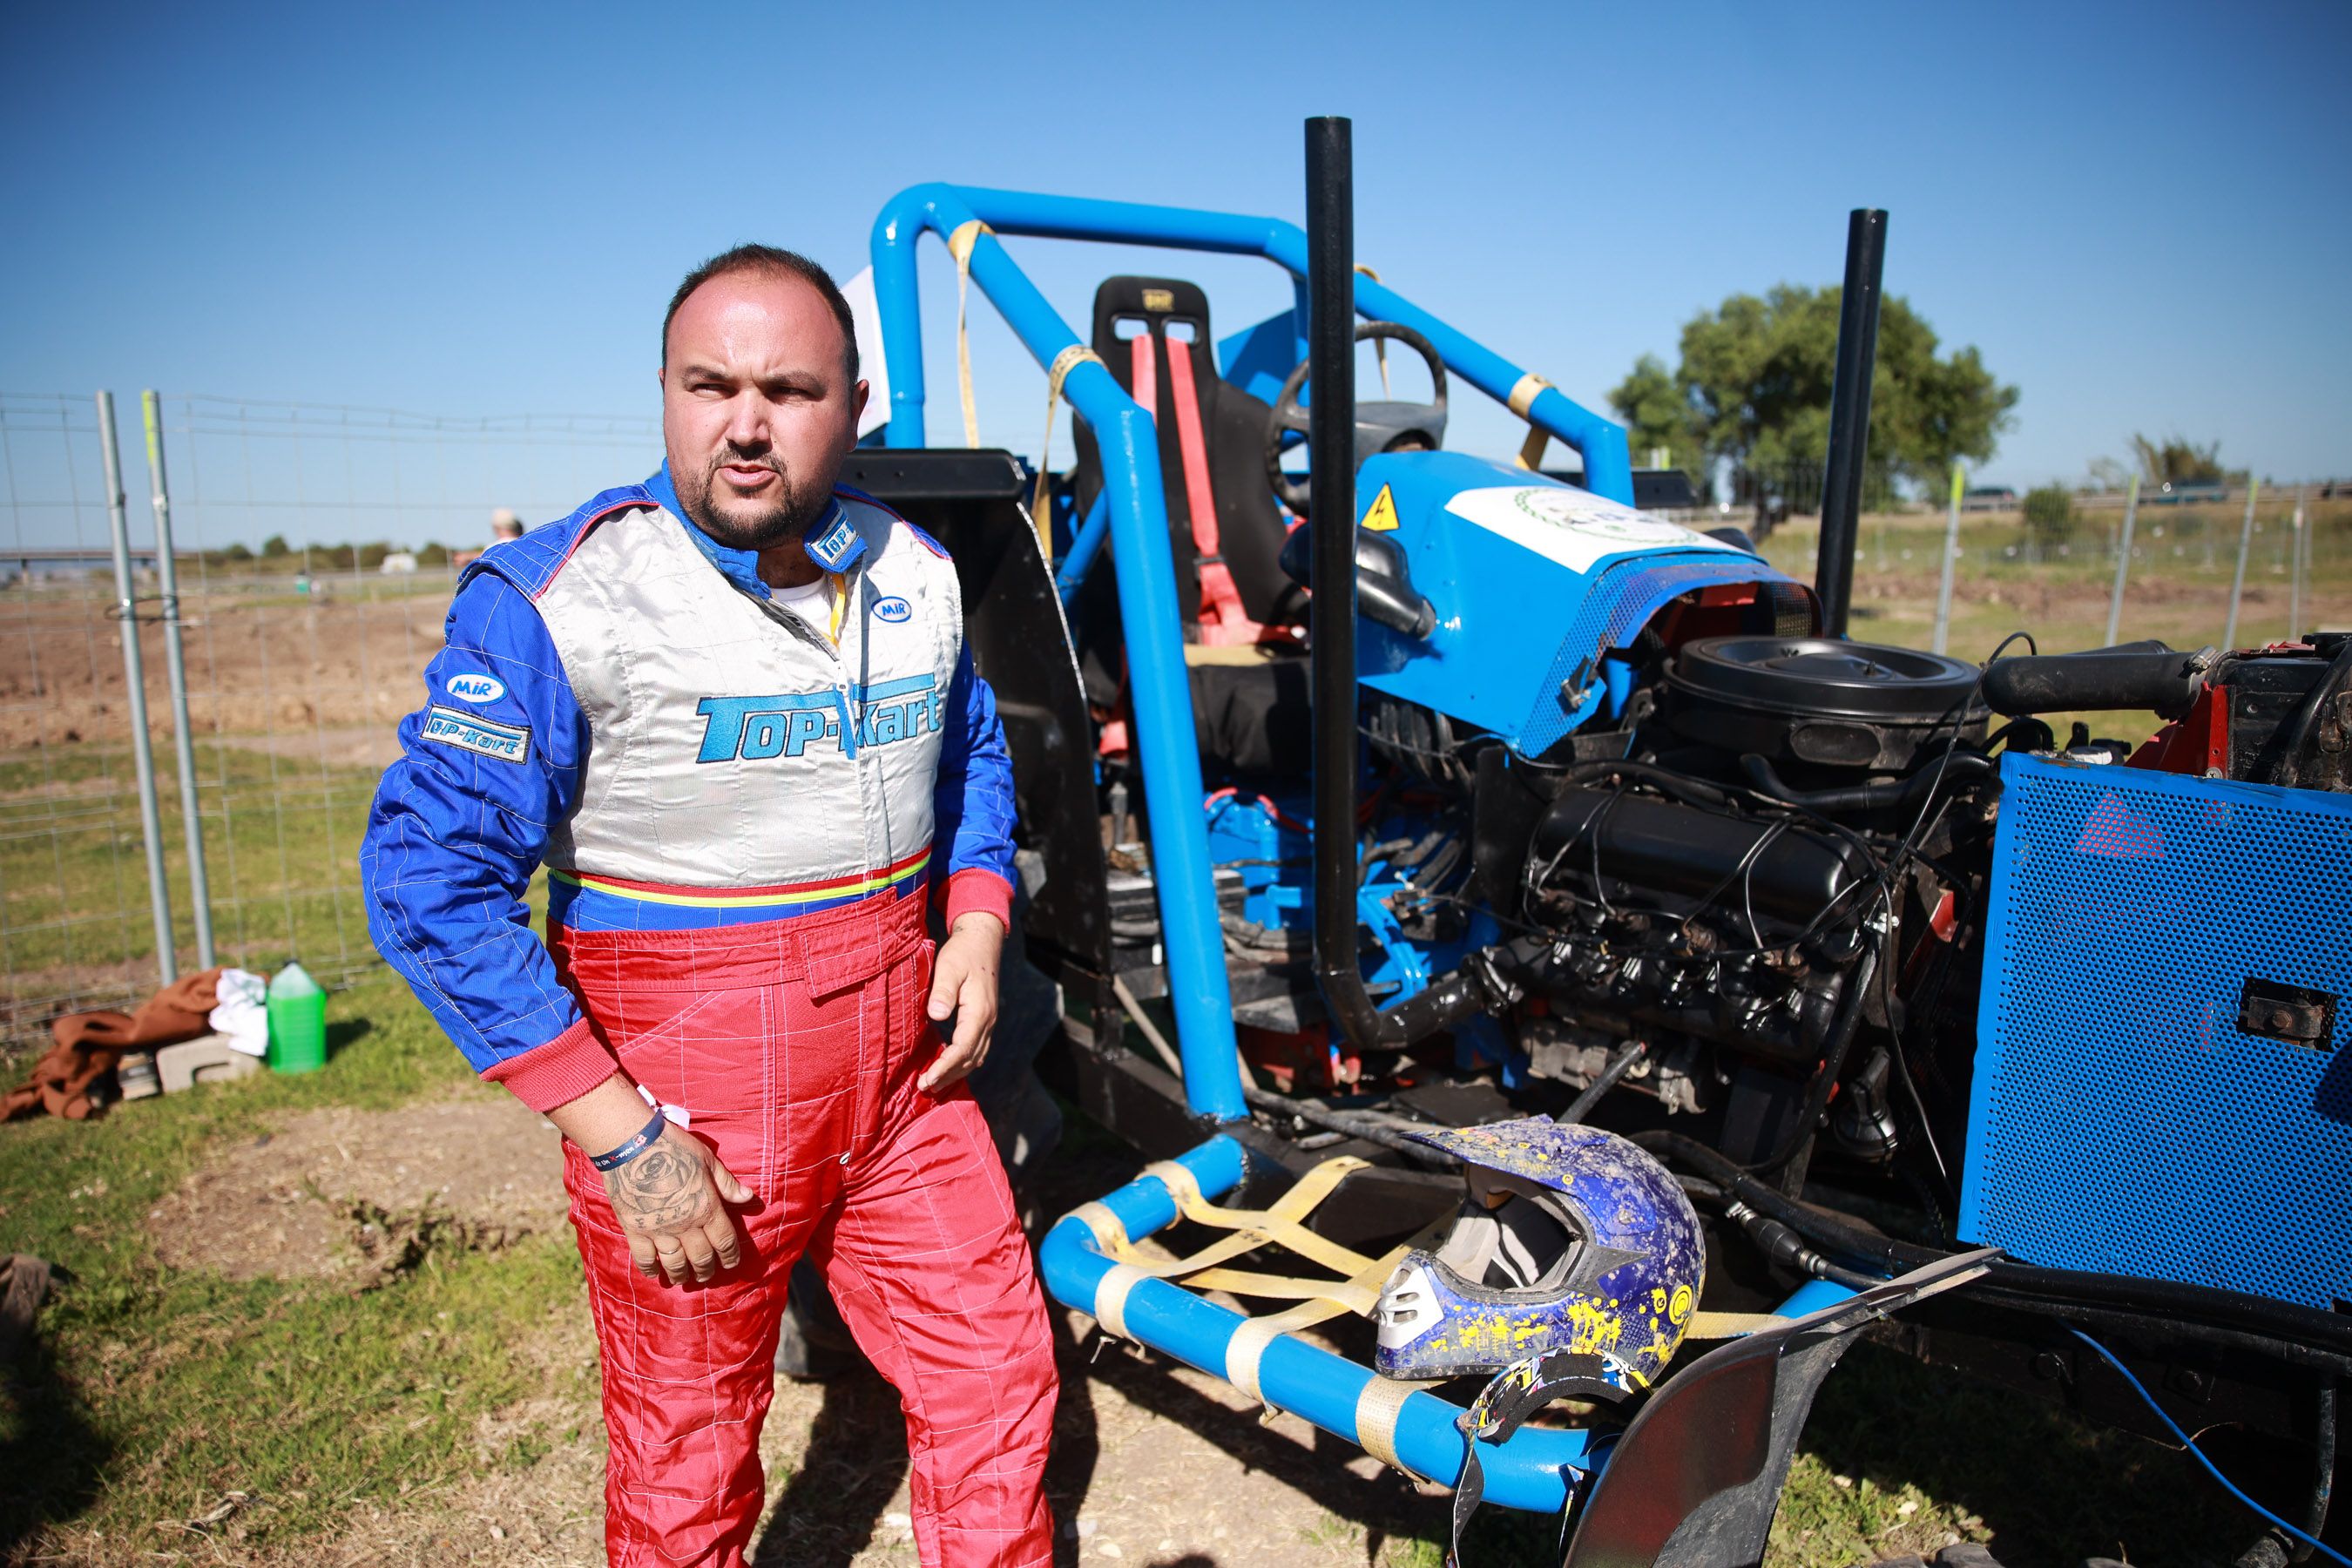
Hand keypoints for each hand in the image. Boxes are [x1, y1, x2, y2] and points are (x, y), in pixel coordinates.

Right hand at [601, 1126, 753, 1284]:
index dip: (730, 1255)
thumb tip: (748, 1197)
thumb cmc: (674, 1147)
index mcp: (706, 1208)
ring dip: (681, 1274)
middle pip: (701, 1257)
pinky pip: (644, 1258)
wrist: (633, 1146)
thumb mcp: (707, 1160)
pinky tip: (654, 1272)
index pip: (724, 1241)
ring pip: (674, 1263)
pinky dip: (650, 1268)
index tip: (731, 1264)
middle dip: (707, 1269)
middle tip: (708, 1274)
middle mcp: (685, 1225)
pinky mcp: (635, 1229)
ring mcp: (659, 1230)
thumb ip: (726, 1183)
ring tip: (684, 1278)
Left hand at [920, 912, 1003, 1093]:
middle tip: (925, 1087)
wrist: (982, 941)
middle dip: (948, 1075)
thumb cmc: (962, 953)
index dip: (945, 1067)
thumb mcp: (949, 967)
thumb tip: (936, 1016)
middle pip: (970, 1059)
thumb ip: (943, 992)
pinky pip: (976, 1049)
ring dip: (956, 1072)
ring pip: (975, 1057)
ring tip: (933, 1084)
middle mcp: (988, 1021)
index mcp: (979, 1011)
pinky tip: (948, 1067)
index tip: (927, 1079)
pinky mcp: (984, 1020)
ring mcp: (988, 1021)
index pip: (963, 1048)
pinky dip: (962, 1062)